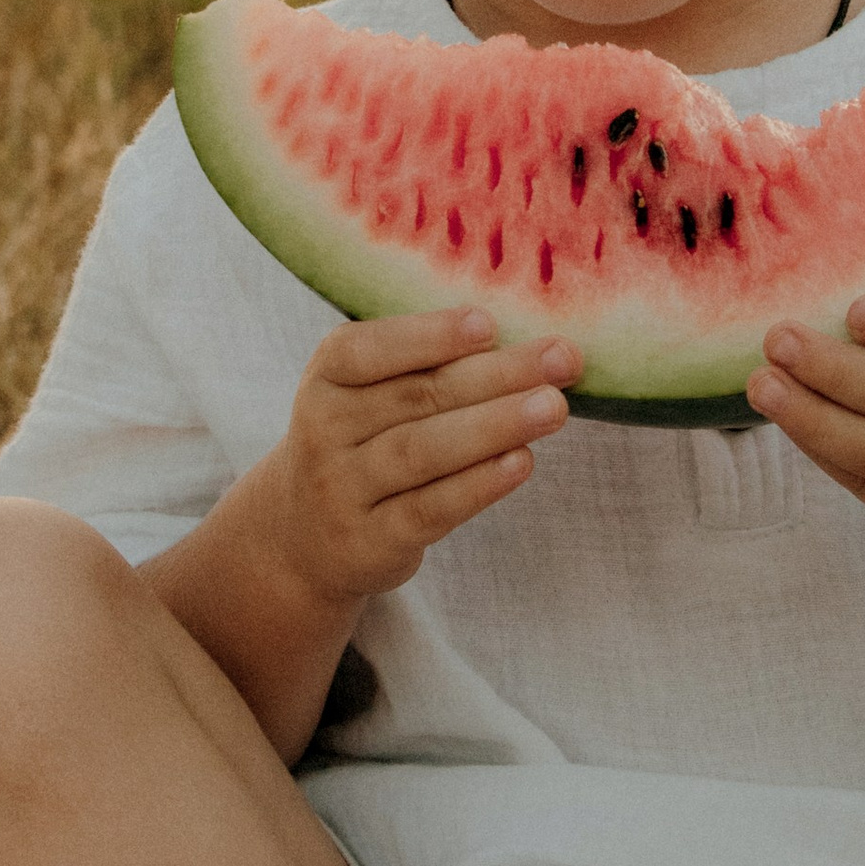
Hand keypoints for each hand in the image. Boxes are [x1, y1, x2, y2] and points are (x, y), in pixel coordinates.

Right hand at [255, 311, 573, 608]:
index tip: (488, 323)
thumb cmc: (361, 441)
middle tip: (561, 358)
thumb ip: (426, 366)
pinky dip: (479, 484)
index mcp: (326, 378)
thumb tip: (523, 340)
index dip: (428, 336)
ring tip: (553, 407)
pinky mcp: (370, 542)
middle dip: (495, 375)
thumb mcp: (367, 395)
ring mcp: (343, 490)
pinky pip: (430, 509)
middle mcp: (324, 431)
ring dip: (494, 426)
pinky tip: (522, 461)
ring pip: (423, 451)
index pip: (367, 349)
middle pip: (416, 396)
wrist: (303, 536)